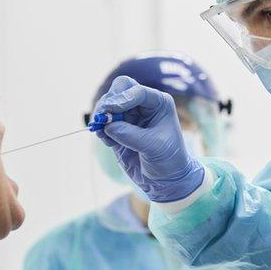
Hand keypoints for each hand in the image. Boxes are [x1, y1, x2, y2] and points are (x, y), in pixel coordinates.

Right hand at [93, 76, 204, 201]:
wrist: (166, 180)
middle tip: (102, 116)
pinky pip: (104, 123)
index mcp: (159, 103)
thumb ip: (130, 135)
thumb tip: (108, 126)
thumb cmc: (169, 160)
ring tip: (103, 132)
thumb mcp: (154, 146)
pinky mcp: (118, 131)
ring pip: (108, 105)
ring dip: (102, 116)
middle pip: (120, 89)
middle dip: (109, 101)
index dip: (122, 98)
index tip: (111, 110)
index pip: (137, 91)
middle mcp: (143, 106)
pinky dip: (101, 130)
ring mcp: (130, 117)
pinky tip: (108, 142)